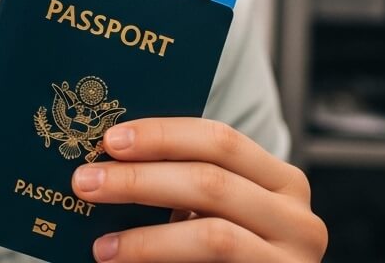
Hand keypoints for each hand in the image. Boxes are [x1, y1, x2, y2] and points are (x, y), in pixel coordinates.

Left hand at [70, 118, 326, 261]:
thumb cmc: (224, 258)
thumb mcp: (213, 213)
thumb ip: (182, 185)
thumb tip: (110, 160)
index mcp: (280, 181)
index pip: (221, 140)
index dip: (163, 135)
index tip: (110, 140)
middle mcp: (298, 218)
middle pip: (212, 181)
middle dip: (140, 180)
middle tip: (86, 182)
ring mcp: (293, 260)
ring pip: (213, 235)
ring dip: (146, 239)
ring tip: (101, 245)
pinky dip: (160, 260)